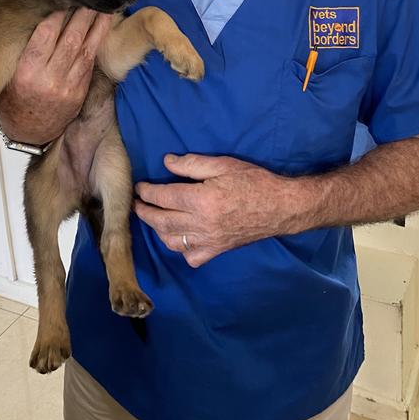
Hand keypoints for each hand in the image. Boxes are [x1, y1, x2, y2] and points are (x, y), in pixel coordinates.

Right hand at [0, 8, 113, 144]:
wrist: (28, 132)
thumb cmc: (14, 97)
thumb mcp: (8, 74)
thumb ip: (23, 49)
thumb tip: (37, 16)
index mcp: (27, 73)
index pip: (45, 36)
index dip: (57, 14)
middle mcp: (49, 80)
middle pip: (70, 39)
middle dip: (82, 15)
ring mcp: (68, 87)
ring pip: (85, 49)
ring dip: (96, 25)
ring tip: (102, 5)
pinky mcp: (80, 91)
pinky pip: (91, 61)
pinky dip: (98, 41)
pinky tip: (103, 26)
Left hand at [134, 154, 300, 266]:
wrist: (281, 207)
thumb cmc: (254, 181)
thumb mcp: (223, 164)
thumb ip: (192, 164)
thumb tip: (167, 162)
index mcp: (201, 200)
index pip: (163, 198)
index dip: (147, 192)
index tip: (139, 188)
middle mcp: (201, 225)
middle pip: (162, 221)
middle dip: (145, 212)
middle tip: (138, 204)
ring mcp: (209, 241)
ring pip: (172, 241)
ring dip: (158, 230)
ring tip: (153, 218)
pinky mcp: (218, 251)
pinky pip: (191, 256)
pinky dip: (181, 249)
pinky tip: (179, 238)